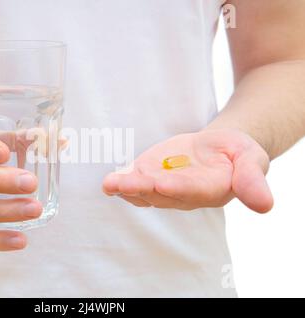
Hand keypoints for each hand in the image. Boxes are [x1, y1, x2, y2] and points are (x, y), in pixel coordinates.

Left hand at [103, 129, 273, 212]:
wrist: (217, 148)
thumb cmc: (236, 152)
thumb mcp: (251, 158)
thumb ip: (252, 178)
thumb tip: (264, 205)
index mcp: (210, 190)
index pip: (192, 191)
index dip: (177, 188)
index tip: (160, 183)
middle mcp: (183, 194)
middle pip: (161, 194)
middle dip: (141, 189)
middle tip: (122, 184)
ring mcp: (164, 187)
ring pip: (143, 191)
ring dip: (125, 188)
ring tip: (109, 183)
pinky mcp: (151, 176)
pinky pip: (135, 182)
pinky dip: (121, 182)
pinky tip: (108, 182)